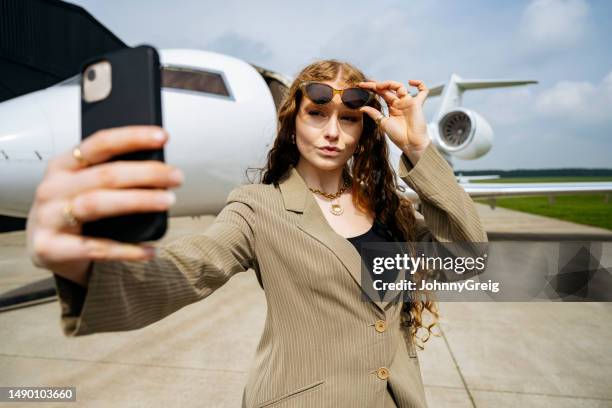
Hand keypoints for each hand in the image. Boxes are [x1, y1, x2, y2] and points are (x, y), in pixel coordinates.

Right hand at [26, 126, 182, 286]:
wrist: (44, 249)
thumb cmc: (73, 210)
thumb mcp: (85, 186)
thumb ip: (110, 175)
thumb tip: (159, 169)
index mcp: (63, 166)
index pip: (99, 144)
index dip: (132, 137)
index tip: (163, 136)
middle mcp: (52, 188)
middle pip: (104, 175)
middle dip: (146, 173)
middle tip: (176, 177)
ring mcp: (48, 218)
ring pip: (97, 204)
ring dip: (137, 201)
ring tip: (167, 201)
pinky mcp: (50, 248)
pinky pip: (95, 248)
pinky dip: (127, 250)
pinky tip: (150, 250)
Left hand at [358, 79, 430, 161]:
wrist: (410, 144)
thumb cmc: (398, 136)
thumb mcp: (383, 123)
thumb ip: (374, 114)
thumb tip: (362, 108)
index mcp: (392, 107)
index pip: (381, 93)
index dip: (372, 88)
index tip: (360, 86)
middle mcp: (400, 103)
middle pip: (389, 88)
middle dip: (377, 84)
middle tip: (367, 84)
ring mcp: (408, 102)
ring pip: (400, 87)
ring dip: (390, 84)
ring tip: (380, 87)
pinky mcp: (417, 104)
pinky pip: (423, 91)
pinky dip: (420, 84)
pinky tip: (410, 82)